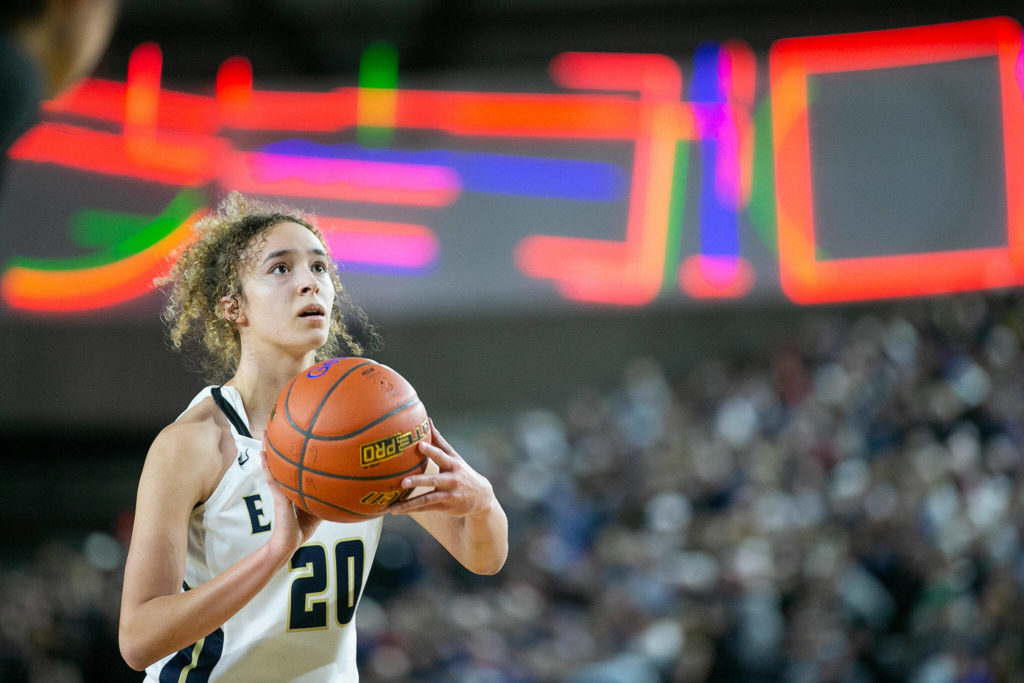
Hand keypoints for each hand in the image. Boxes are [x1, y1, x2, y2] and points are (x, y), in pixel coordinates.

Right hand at [261, 432, 320, 556]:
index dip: (291, 448)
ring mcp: (279, 490)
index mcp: (293, 486)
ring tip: (264, 432)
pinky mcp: (278, 497)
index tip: (293, 431)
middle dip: (278, 442)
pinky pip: (273, 479)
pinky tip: (264, 454)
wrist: (289, 543)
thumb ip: (325, 495)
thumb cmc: (303, 527)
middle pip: (280, 459)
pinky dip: (268, 467)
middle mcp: (285, 485)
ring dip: (268, 449)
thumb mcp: (318, 507)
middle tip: (275, 422)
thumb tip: (344, 482)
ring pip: (272, 465)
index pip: (291, 463)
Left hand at [388, 420, 495, 517]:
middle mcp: (451, 479)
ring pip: (427, 499)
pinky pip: (425, 508)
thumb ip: (439, 441)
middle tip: (403, 482)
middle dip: (418, 481)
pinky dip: (410, 510)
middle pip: (433, 480)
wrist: (481, 496)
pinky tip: (395, 510)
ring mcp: (449, 494)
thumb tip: (427, 419)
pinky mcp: (445, 506)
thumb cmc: (461, 471)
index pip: (441, 455)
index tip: (419, 444)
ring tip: (393, 507)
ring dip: (409, 503)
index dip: (431, 450)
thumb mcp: (454, 457)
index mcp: (453, 464)